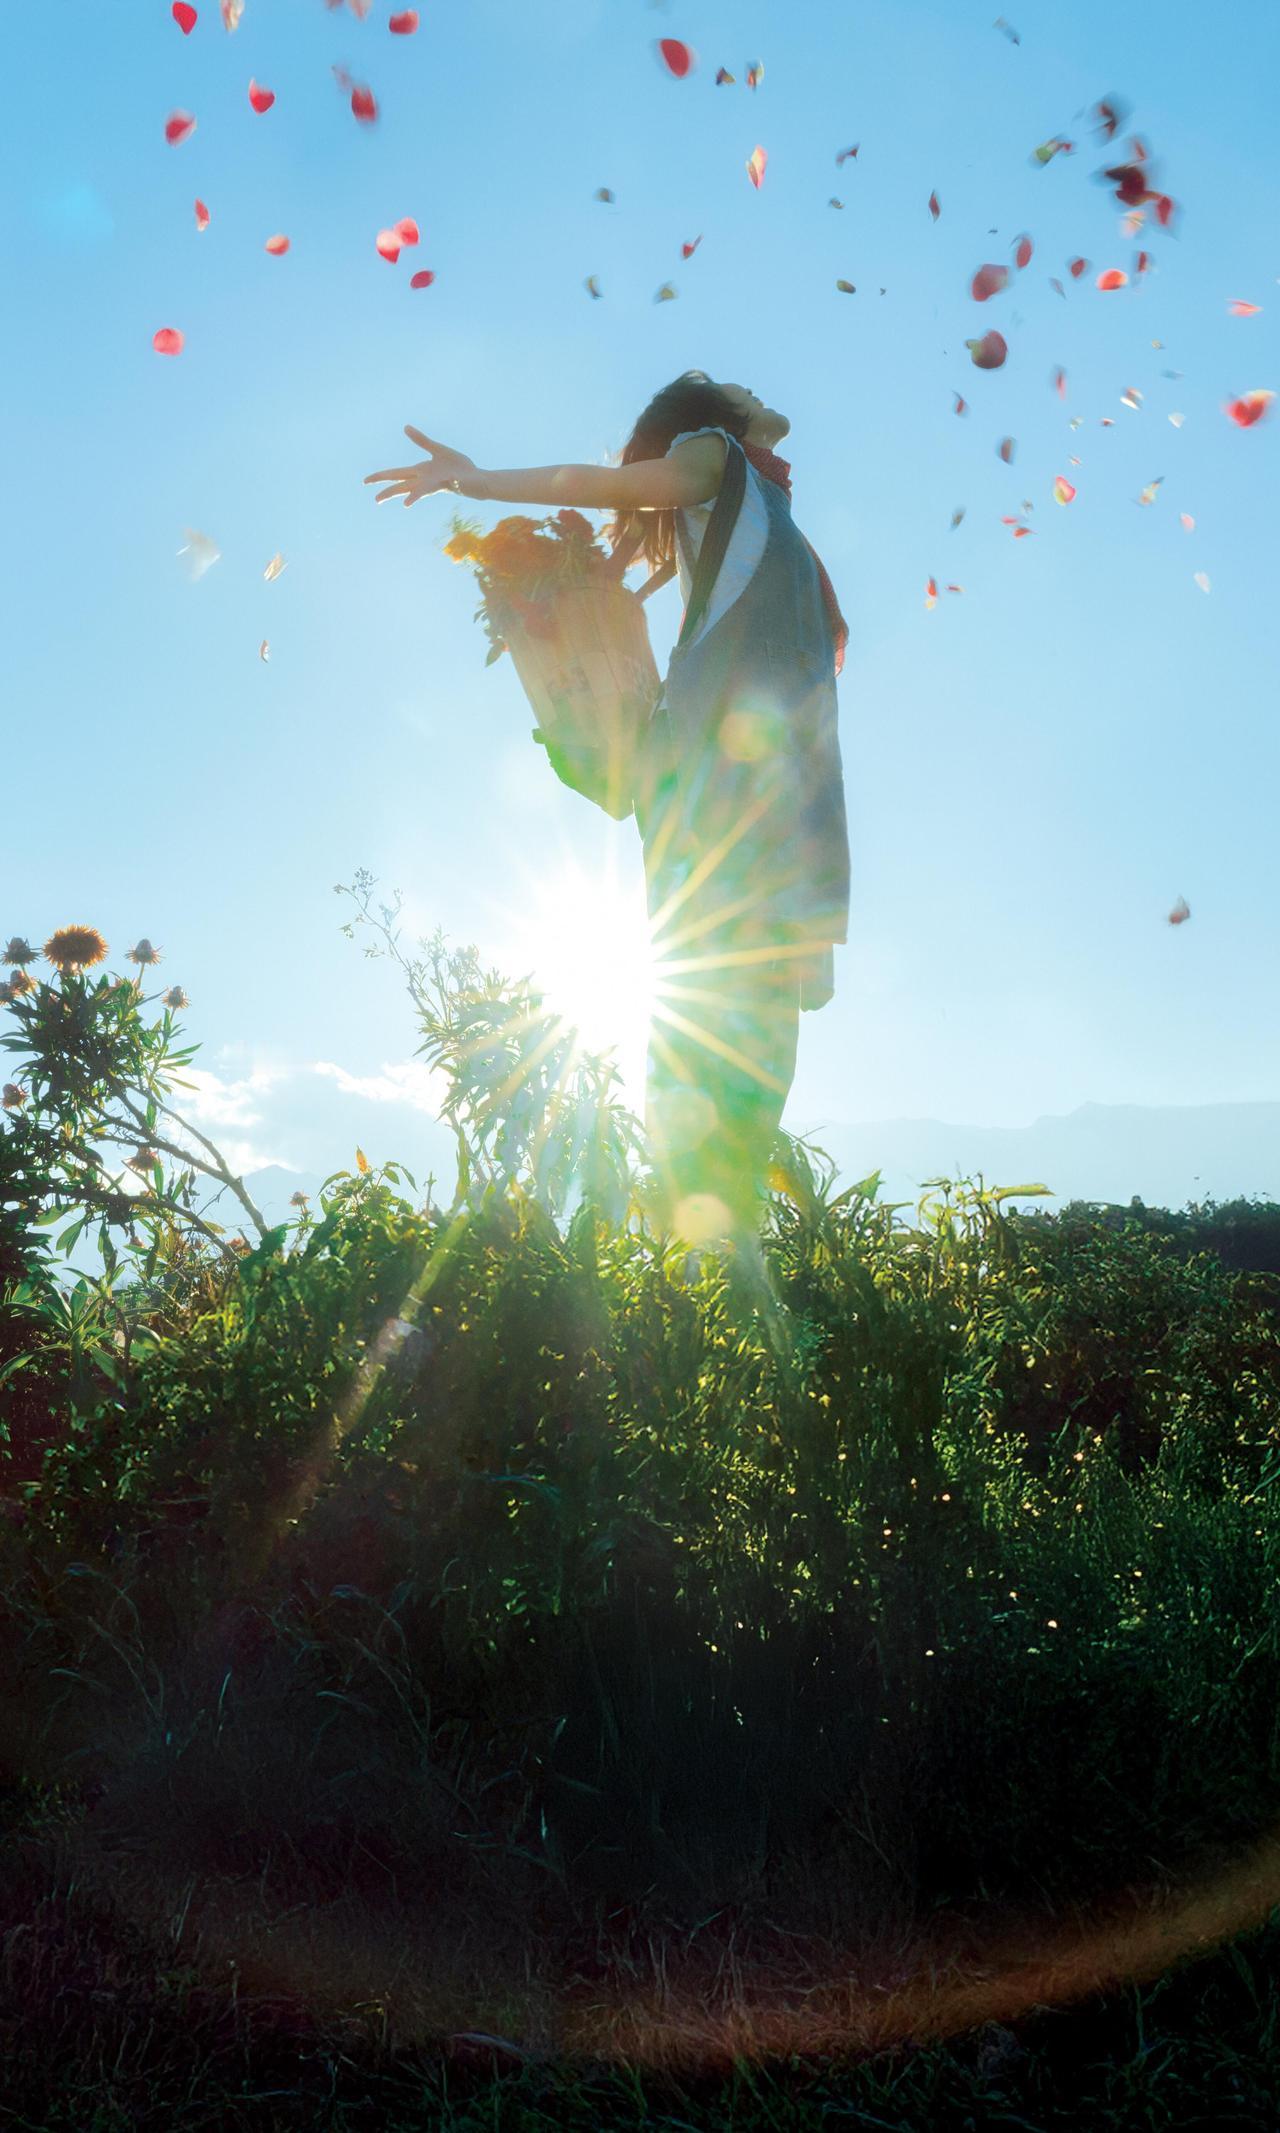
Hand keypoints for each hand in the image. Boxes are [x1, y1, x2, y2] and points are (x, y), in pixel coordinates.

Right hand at [363, 426, 479, 506]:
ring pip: (423, 490)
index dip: (381, 477)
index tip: (365, 481)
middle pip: (404, 486)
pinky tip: (446, 484)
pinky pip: (448, 484)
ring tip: (405, 504)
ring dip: (415, 496)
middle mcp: (427, 481)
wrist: (478, 479)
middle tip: (375, 500)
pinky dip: (447, 485)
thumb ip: (421, 440)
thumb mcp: (438, 449)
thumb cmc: (459, 466)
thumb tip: (405, 427)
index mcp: (421, 472)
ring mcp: (439, 483)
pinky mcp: (453, 483)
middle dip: (390, 492)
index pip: (396, 475)